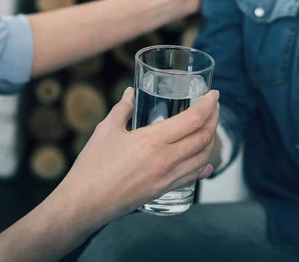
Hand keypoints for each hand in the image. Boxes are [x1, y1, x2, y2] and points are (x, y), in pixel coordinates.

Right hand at [55, 87, 219, 227]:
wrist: (84, 204)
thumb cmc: (92, 166)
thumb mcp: (106, 130)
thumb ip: (123, 108)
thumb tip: (131, 93)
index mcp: (154, 140)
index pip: (194, 119)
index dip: (209, 105)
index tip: (214, 94)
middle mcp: (166, 159)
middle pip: (204, 137)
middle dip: (214, 120)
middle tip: (214, 107)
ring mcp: (167, 177)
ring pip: (202, 157)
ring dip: (211, 141)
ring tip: (210, 129)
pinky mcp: (163, 190)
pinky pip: (191, 176)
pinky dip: (202, 165)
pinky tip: (204, 162)